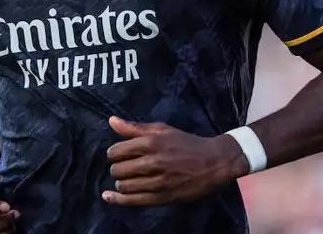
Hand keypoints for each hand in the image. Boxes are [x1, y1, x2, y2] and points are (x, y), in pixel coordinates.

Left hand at [102, 116, 247, 206]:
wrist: (214, 162)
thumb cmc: (186, 143)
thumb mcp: (162, 129)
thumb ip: (134, 127)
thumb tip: (111, 121)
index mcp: (151, 142)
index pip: (116, 151)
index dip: (114, 153)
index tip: (118, 154)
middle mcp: (153, 162)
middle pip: (118, 169)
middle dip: (117, 168)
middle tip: (125, 167)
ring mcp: (158, 182)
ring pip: (124, 186)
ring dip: (121, 182)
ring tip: (128, 178)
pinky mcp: (163, 197)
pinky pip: (134, 200)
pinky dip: (117, 199)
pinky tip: (108, 197)